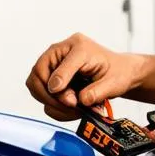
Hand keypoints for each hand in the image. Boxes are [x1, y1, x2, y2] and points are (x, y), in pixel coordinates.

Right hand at [26, 33, 141, 121]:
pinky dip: (55, 107)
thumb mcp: (114, 82)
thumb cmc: (117, 73)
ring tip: (74, 108)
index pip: (57, 62)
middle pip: (37, 75)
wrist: (118, 74)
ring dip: (53, 103)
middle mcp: (61, 52)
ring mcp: (53, 65)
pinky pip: (42, 96)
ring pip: (36, 87)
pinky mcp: (52, 79)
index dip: (59, 81)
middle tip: (72, 105)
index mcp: (78, 46)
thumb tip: (79, 100)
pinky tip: (72, 109)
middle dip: (52, 96)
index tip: (66, 97)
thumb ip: (97, 91)